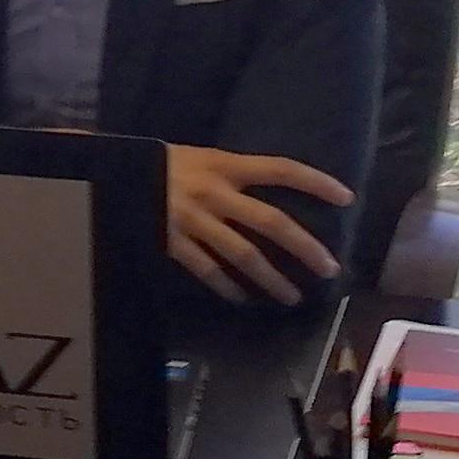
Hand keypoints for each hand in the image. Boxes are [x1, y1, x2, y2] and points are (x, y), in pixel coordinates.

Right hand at [166, 146, 351, 305]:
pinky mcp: (173, 242)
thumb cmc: (160, 162)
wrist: (112, 171)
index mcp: (224, 165)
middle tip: (328, 268)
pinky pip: (207, 270)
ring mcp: (194, 221)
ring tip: (293, 298)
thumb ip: (231, 176)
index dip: (314, 182)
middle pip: (270, 222)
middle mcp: (215, 192)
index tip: (346, 198)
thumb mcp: (200, 158)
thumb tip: (267, 192)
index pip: (280, 169)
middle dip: (304, 247)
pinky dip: (226, 287)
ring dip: (271, 279)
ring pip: (243, 255)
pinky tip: (242, 300)